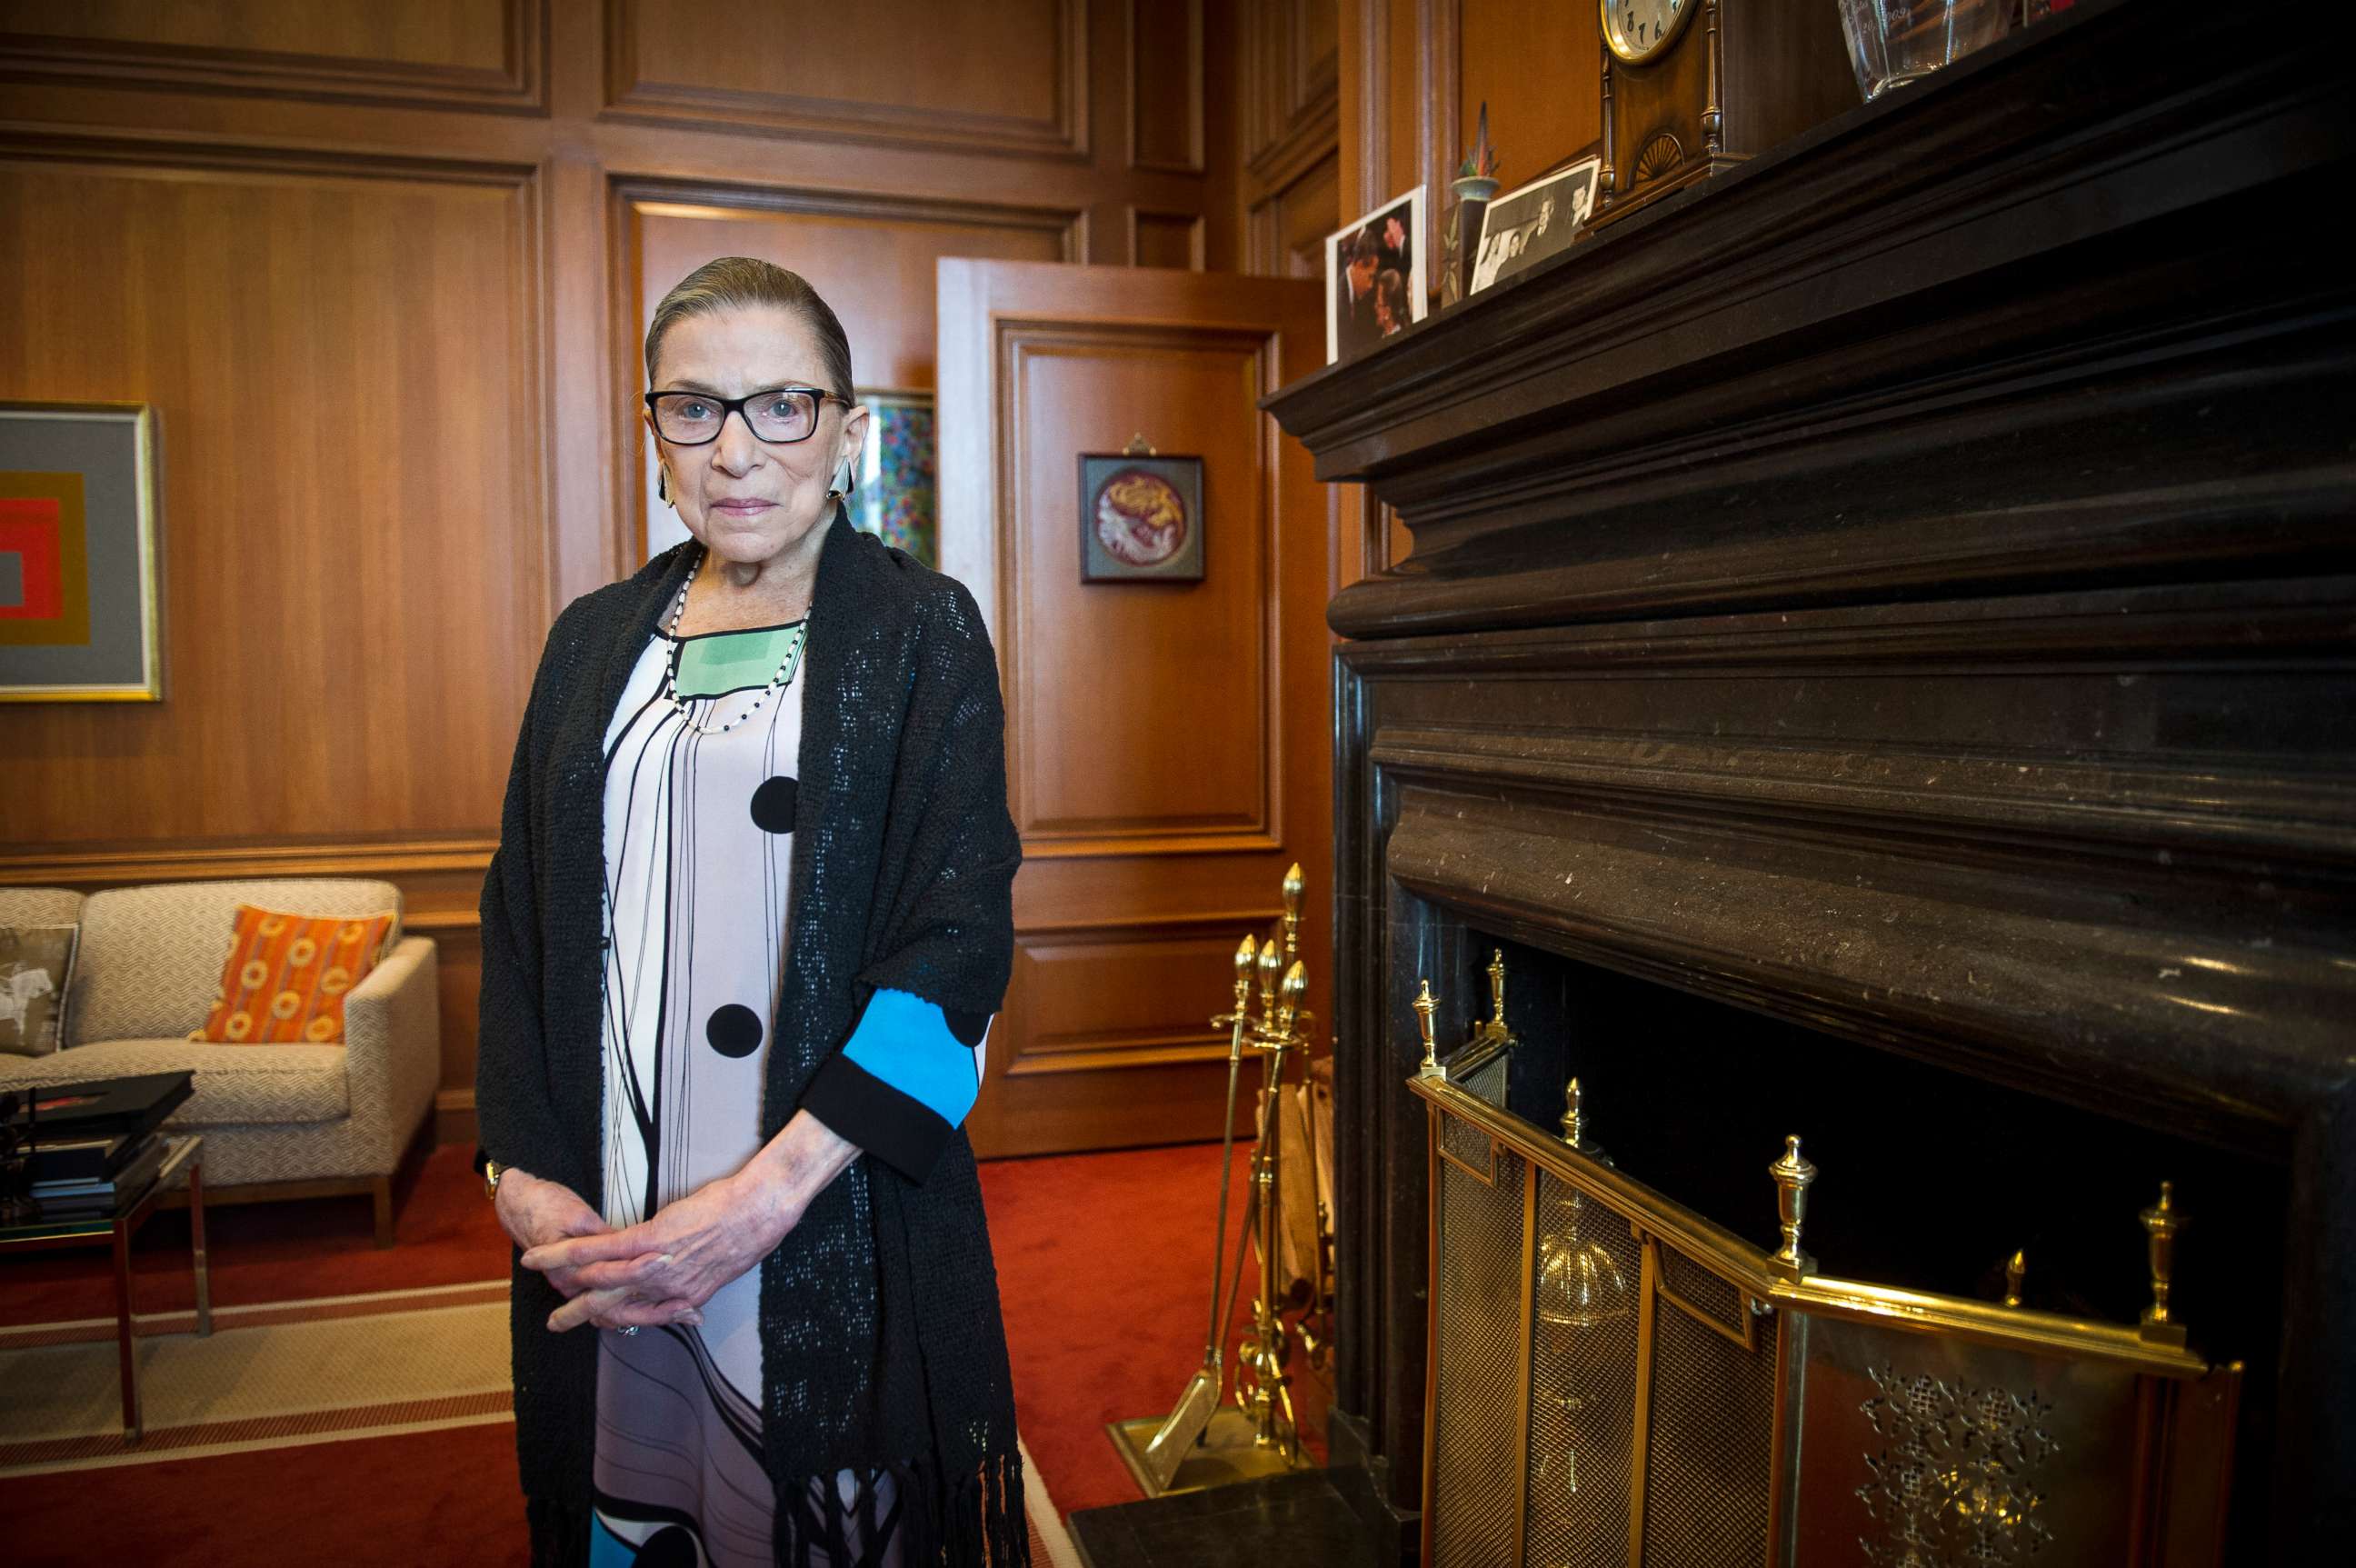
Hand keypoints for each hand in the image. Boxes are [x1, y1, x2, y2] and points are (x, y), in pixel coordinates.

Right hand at [519, 1111, 857, 1332]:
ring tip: (537, 1273)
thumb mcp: (725, 1268)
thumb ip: (700, 1280)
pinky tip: (547, 1252)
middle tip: (556, 1323)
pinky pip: (601, 1250)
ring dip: (562, 1277)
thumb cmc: (749, 1233)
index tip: (600, 1322)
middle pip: (612, 1307)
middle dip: (580, 1316)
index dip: (616, 1319)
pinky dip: (568, 1252)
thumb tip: (689, 1287)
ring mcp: (655, 1265)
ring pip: (598, 1278)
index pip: (642, 1316)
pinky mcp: (649, 1239)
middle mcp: (665, 1289)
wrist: (759, 1209)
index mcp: (685, 1297)